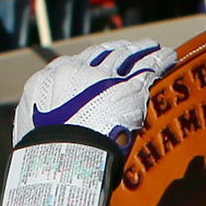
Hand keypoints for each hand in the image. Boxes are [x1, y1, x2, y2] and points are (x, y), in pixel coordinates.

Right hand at [11, 37, 176, 145]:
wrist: (64, 159)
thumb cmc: (46, 156)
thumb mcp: (36, 133)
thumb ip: (45, 124)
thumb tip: (48, 137)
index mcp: (47, 82)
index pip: (70, 64)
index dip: (86, 62)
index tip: (94, 63)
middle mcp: (75, 72)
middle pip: (100, 54)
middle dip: (114, 50)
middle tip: (126, 48)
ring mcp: (103, 79)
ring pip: (126, 56)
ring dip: (139, 50)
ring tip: (150, 46)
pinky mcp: (129, 89)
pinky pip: (148, 68)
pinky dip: (160, 60)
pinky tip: (169, 55)